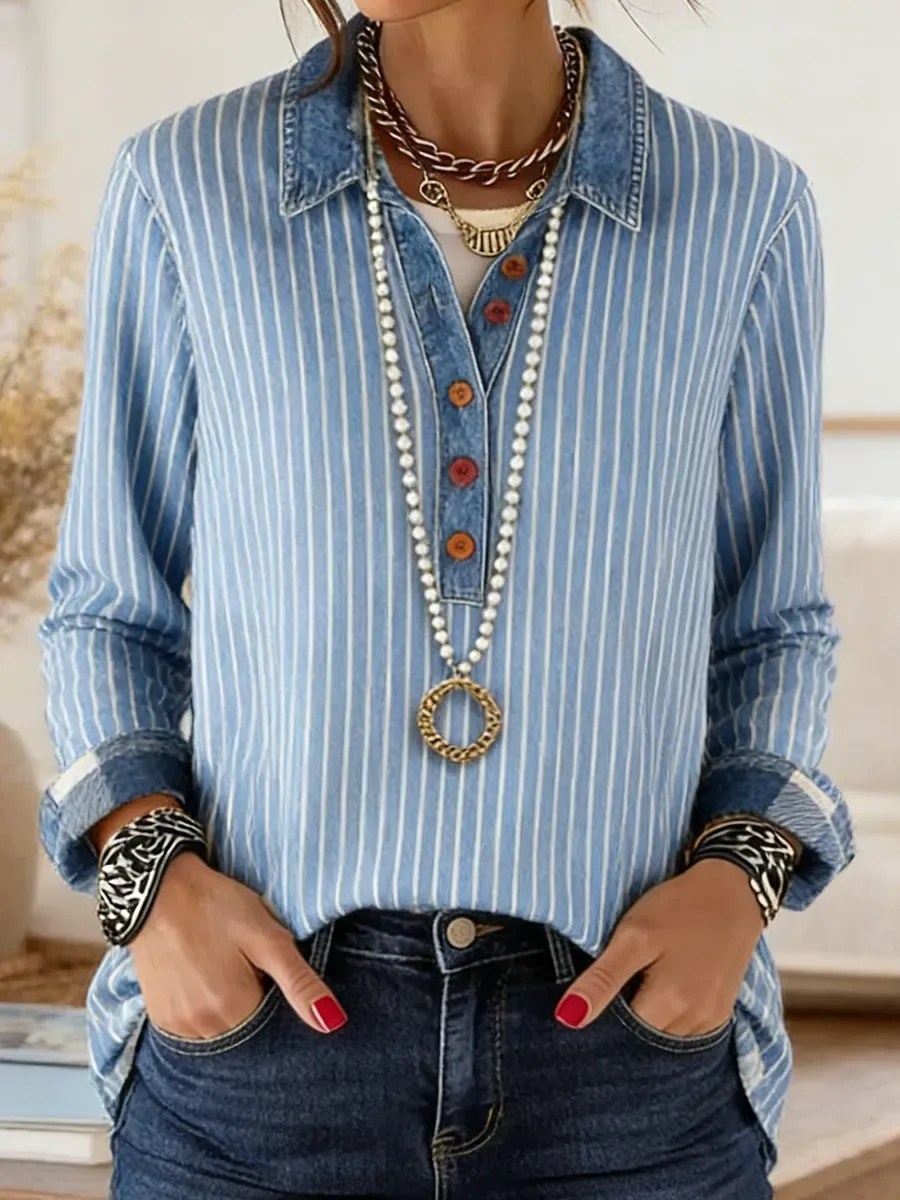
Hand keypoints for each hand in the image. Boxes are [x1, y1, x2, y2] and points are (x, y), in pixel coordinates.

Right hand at [129, 853, 347, 1037]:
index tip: (260, 960)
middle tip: (238, 956)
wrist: (157, 888)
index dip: (273, 986)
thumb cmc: (216, 905)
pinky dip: (203, 1003)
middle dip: (251, 996)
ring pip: (221, 1025)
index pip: (274, 1017)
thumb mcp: (266, 937)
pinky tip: (199, 970)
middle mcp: (203, 1028)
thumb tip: (332, 1023)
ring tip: (217, 960)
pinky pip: (194, 1024)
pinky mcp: (159, 1017)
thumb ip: (299, 982)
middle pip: (247, 1024)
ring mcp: (178, 1025)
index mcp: (235, 1008)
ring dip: (227, 1002)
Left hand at [554, 858, 764, 1034]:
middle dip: (623, 1019)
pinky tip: (661, 987)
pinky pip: (683, 1031)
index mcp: (670, 1004)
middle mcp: (693, 1023)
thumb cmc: (678, 908)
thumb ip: (603, 979)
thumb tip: (568, 1018)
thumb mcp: (634, 935)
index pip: (619, 1035)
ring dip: (646, 1017)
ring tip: (641, 978)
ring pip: (662, 1038)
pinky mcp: (719, 1014)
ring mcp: (710, 1021)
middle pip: (642, 1040)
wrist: (732, 892)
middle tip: (620, 977)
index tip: (597, 988)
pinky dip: (666, 1016)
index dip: (602, 1014)